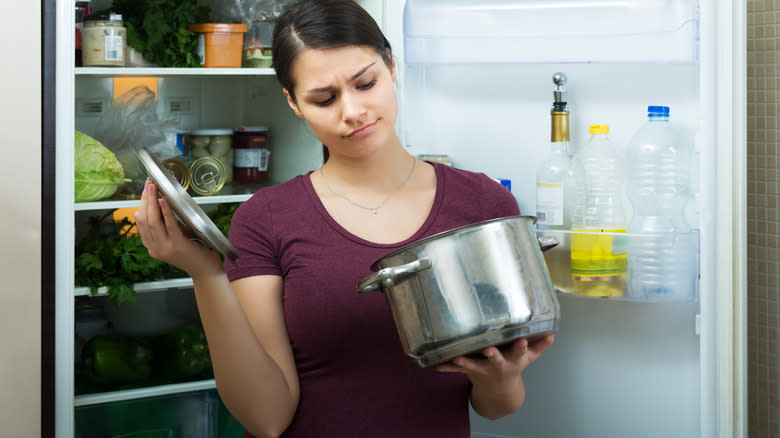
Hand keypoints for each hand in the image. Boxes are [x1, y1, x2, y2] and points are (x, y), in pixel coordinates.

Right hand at [134, 180, 222, 277]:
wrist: (206, 272)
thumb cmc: (194, 253)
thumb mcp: (174, 239)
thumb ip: (166, 226)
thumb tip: (160, 204)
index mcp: (152, 246)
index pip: (140, 223)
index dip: (141, 204)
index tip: (145, 191)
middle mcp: (155, 249)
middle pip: (143, 220)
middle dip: (145, 200)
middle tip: (149, 185)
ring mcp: (165, 248)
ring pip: (152, 221)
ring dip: (152, 202)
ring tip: (154, 188)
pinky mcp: (177, 246)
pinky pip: (170, 225)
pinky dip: (166, 211)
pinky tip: (164, 200)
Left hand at [436, 334, 554, 415]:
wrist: (499, 393)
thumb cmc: (512, 368)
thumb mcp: (527, 359)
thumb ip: (538, 346)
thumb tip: (552, 334)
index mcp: (512, 361)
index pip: (519, 352)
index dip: (521, 346)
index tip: (521, 340)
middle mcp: (497, 366)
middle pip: (496, 360)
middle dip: (493, 355)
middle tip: (489, 349)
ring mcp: (482, 370)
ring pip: (473, 366)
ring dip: (464, 363)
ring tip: (457, 359)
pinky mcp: (468, 372)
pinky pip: (454, 370)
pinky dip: (445, 367)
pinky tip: (435, 364)